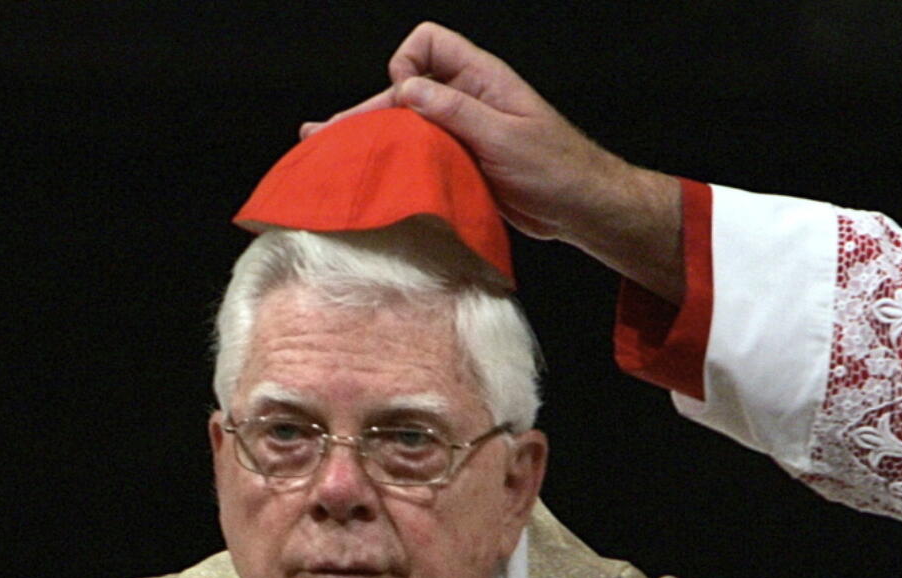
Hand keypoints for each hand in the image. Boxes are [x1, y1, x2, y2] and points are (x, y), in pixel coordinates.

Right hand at [302, 23, 683, 301]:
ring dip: (372, 142)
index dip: (408, 66)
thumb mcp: (504, 135)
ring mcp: (460, 134)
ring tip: (328, 158)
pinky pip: (418, 158)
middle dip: (366, 111)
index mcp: (480, 79)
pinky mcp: (458, 165)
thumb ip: (455, 110)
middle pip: (404, 91)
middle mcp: (465, 101)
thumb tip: (406, 88)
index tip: (407, 101)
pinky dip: (393, 167)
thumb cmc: (557, 168)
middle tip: (322, 135)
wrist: (579, 208)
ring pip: (405, 128)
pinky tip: (367, 180)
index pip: (427, 45)